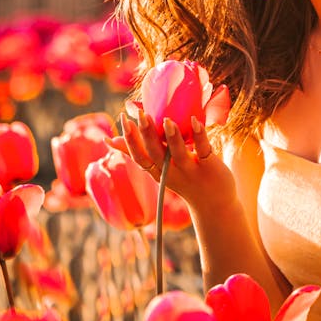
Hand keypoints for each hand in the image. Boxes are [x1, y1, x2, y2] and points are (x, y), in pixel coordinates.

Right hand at [120, 109, 236, 212]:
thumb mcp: (156, 169)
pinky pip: (203, 149)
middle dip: (147, 135)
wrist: (212, 205)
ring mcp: (190, 170)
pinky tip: (196, 120)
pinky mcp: (208, 166)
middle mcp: (170, 171)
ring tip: (167, 120)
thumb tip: (108, 139)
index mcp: (156, 170)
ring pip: (178, 154)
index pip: (139, 156)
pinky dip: (199, 135)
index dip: (129, 140)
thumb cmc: (181, 179)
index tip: (123, 119)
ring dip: (172, 137)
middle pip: (155, 154)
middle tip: (141, 114)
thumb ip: (137, 152)